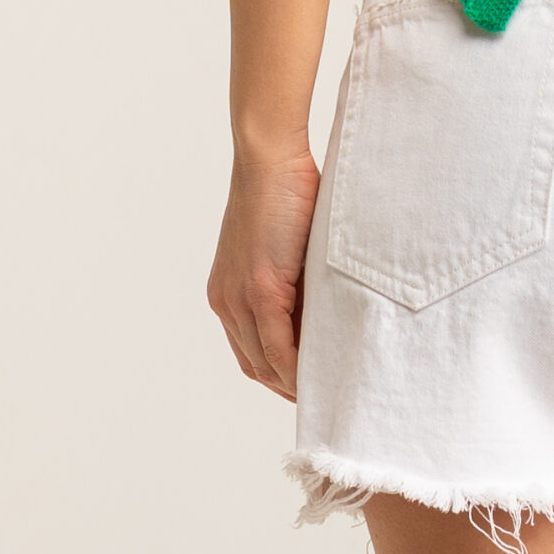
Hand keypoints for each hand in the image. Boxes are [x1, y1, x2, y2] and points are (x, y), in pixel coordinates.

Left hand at [207, 145, 319, 402]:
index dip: (277, 374)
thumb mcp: (284, 247)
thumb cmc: (284, 190)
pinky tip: (317, 373)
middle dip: (287, 387)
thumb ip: (294, 281)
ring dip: (293, 382)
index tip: (308, 384)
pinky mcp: (260, 288)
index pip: (249, 352)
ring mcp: (240, 297)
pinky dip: (295, 367)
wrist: (268, 157)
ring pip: (264, 362)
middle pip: (254, 365)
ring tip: (327, 390)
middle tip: (324, 396)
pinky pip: (277, 345)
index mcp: (227, 292)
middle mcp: (226, 301)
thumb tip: (322, 310)